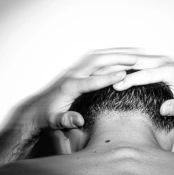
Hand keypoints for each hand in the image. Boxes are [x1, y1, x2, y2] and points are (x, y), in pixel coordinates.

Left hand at [17, 49, 141, 130]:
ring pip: (98, 56)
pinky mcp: (77, 69)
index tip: (123, 73)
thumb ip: (65, 120)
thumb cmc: (47, 117)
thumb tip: (78, 120)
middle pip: (97, 61)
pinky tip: (123, 54)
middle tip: (137, 58)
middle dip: (118, 58)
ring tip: (136, 52)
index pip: (91, 81)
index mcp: (69, 87)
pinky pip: (96, 58)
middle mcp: (72, 74)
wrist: (35, 109)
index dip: (107, 77)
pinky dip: (110, 54)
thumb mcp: (54, 122)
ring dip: (117, 52)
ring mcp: (74, 70)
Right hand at [96, 54, 173, 116]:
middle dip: (118, 68)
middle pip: (136, 62)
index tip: (116, 86)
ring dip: (118, 63)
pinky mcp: (157, 62)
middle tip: (101, 74)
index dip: (129, 80)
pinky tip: (111, 68)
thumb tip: (164, 109)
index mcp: (169, 71)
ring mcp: (160, 60)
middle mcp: (164, 62)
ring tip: (101, 69)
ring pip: (134, 59)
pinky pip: (137, 61)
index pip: (145, 74)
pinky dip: (124, 64)